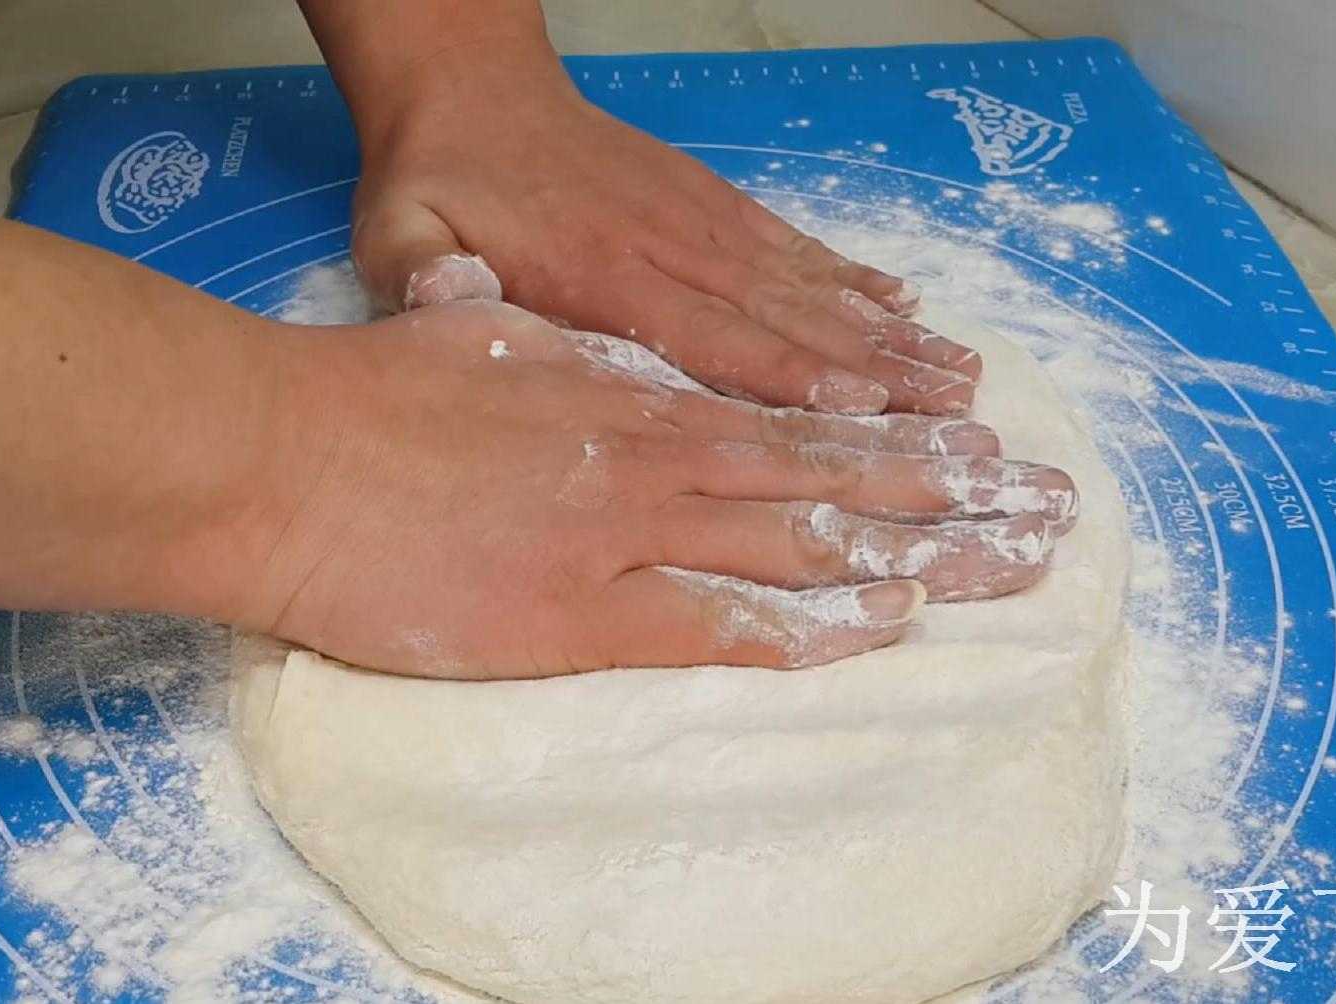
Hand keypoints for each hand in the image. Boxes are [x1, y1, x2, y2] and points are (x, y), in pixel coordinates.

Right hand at [234, 302, 1074, 678]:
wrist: (287, 461)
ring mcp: (630, 535)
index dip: (898, 435)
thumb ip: (542, 341)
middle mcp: (659, 454)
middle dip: (955, 495)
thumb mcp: (474, 332)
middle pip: (837, 477)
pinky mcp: (585, 615)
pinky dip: (812, 622)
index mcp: (638, 388)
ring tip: (1014, 567)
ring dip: (921, 555)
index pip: (800, 414)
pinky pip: (725, 624)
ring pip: (807, 542)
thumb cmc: (369, 393)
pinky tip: (888, 621)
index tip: (980, 448)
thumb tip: (554, 325)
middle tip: (1048, 511)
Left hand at [343, 38, 984, 416]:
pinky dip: (852, 277)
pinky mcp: (710, 202)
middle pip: (789, 322)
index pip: (713, 337)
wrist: (470, 91)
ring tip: (961, 376)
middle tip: (957, 419)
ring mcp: (699, 222)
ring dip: (888, 334)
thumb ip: (420, 282)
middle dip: (879, 373)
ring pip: (809, 287)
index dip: (794, 377)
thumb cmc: (439, 185)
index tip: (872, 409)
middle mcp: (669, 249)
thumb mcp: (398, 237)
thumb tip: (451, 310)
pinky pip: (794, 245)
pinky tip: (905, 304)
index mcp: (599, 276)